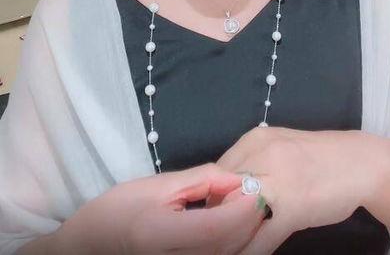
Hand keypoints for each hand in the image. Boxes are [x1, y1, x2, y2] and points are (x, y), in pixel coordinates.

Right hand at [51, 163, 265, 254]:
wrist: (96, 242)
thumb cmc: (122, 207)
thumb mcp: (161, 185)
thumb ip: (202, 180)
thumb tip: (238, 180)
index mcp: (162, 234)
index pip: (217, 226)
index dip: (242, 206)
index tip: (255, 185)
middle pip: (229, 244)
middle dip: (250, 215)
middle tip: (256, 188)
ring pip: (230, 253)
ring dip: (246, 228)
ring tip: (245, 201)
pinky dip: (234, 238)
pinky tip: (232, 219)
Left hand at [214, 126, 381, 254]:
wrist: (359, 162)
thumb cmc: (317, 158)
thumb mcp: (278, 149)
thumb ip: (252, 164)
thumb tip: (222, 191)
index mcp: (255, 140)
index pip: (217, 172)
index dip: (210, 199)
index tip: (206, 218)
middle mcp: (263, 156)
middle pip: (222, 193)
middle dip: (213, 220)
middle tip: (207, 240)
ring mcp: (279, 181)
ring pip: (237, 216)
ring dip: (227, 239)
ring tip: (221, 249)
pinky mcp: (294, 207)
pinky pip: (263, 237)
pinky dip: (250, 251)